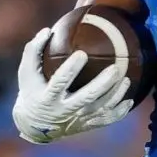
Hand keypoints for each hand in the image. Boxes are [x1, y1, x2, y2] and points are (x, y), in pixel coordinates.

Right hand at [12, 28, 133, 143]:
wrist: (34, 126)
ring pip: (100, 109)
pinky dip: (119, 112)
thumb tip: (47, 30)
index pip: (60, 82)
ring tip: (125, 79)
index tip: (82, 54)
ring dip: (115, 95)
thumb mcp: (26, 73)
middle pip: (86, 98)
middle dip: (102, 84)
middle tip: (116, 69)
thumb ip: (34, 51)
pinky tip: (130, 100)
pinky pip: (105, 120)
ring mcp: (77, 119)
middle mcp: (64, 111)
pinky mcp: (86, 125)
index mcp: (48, 97)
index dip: (70, 70)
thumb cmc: (32, 91)